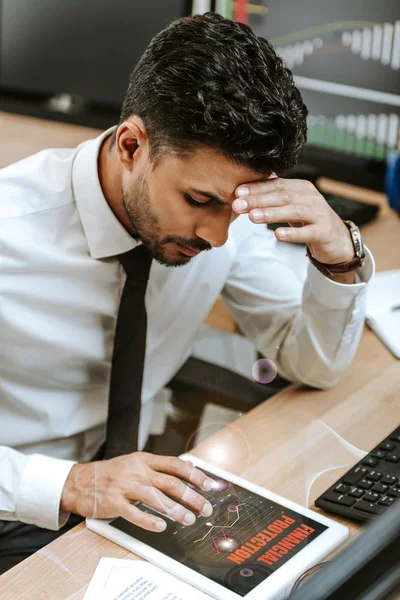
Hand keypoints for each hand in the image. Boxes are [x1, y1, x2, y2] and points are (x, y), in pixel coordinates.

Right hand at [60, 452, 213, 531]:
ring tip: (189, 520)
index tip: (209, 485)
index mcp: (145, 460)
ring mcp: (125, 487)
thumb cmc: (111, 473)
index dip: (194, 475)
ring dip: (176, 511)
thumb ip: (162, 465)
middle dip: (192, 497)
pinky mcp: (114, 503)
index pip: (175, 465)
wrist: (79, 481)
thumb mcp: (137, 462)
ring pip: (157, 499)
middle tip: (205, 508)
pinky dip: (149, 521)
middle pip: (171, 484)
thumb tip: (189, 465)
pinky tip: (162, 527)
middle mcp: (137, 471)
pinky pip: (135, 514)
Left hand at [232, 177, 354, 265]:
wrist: (337, 240)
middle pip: (282, 196)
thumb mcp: (292, 205)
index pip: (276, 185)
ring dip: (271, 214)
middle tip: (238, 205)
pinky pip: (307, 232)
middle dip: (258, 200)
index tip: (237, 192)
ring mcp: (319, 214)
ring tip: (253, 217)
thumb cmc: (310, 221)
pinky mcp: (324, 232)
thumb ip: (274, 197)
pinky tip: (277, 234)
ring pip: (294, 211)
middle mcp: (311, 197)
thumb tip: (246, 189)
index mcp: (301, 188)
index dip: (256, 188)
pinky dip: (292, 233)